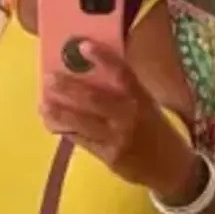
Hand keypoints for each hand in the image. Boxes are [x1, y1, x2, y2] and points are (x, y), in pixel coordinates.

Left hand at [39, 40, 199, 199]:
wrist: (171, 168)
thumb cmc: (155, 129)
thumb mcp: (147, 105)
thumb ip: (123, 91)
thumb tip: (89, 71)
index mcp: (141, 98)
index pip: (123, 73)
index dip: (104, 58)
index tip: (83, 45)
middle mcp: (130, 116)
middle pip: (95, 99)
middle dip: (69, 87)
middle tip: (48, 77)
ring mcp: (119, 138)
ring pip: (84, 122)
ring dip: (60, 112)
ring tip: (43, 103)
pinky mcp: (110, 157)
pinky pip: (83, 141)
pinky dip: (66, 131)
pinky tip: (52, 123)